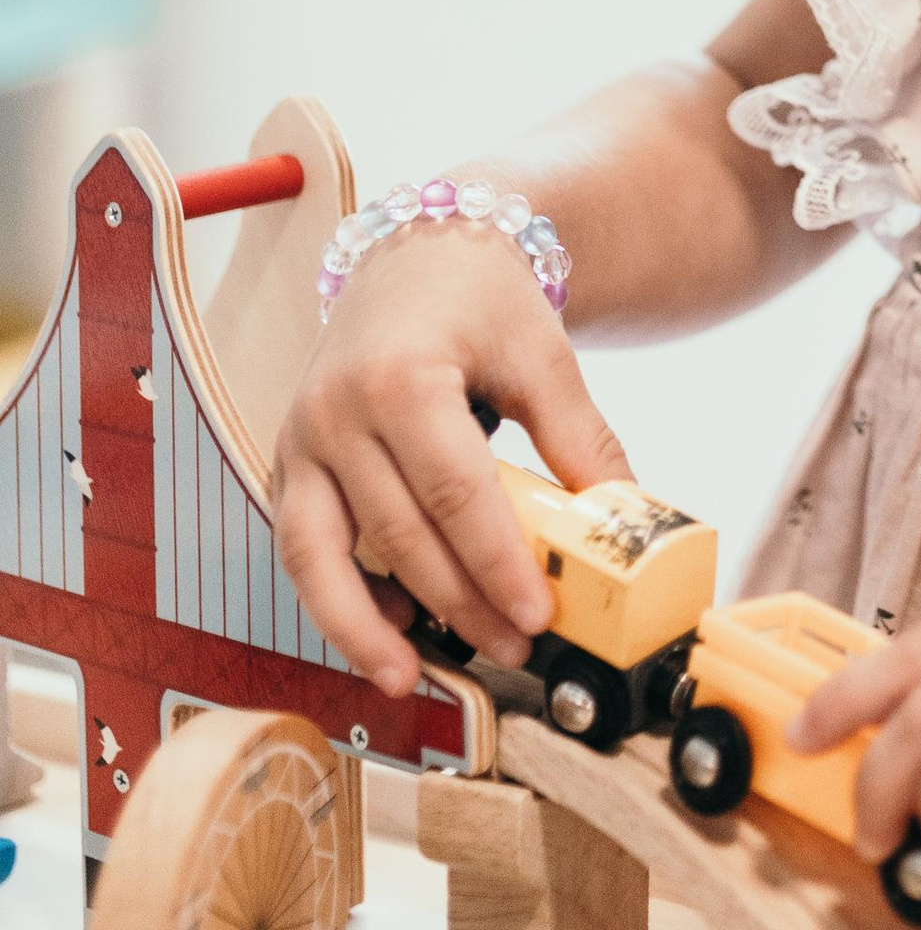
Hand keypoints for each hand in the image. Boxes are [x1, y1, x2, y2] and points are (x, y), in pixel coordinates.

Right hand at [271, 228, 632, 695]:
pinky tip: (385, 631)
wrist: (415, 252)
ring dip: (365, 625)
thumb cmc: (481, 299)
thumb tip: (624, 521)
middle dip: (457, 602)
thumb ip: (579, 438)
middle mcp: (336, 411)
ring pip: (320, 554)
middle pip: (397, 533)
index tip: (538, 615)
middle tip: (513, 646)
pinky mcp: (288, 460)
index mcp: (402, 378)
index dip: (495, 564)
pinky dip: (334, 596)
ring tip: (411, 677)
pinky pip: (300, 544)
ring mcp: (301, 438)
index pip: (453, 494)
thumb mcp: (543, 354)